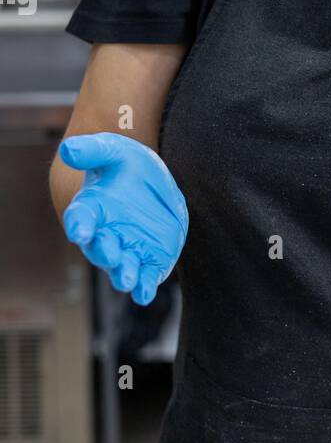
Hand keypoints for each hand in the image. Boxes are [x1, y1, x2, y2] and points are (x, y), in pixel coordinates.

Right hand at [59, 132, 188, 305]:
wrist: (147, 181)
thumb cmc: (122, 165)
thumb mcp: (111, 150)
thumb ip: (91, 151)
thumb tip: (69, 148)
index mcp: (90, 210)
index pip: (79, 219)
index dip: (79, 224)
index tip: (79, 230)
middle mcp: (105, 234)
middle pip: (100, 248)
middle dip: (104, 252)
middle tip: (109, 253)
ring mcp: (127, 249)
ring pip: (122, 268)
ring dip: (123, 274)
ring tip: (126, 280)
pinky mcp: (150, 259)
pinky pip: (145, 277)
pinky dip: (144, 287)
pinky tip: (144, 293)